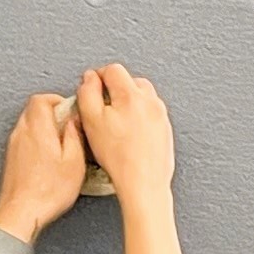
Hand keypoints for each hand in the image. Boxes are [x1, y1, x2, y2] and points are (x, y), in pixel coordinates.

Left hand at [0, 90, 89, 234]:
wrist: (22, 211)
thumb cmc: (47, 191)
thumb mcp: (74, 162)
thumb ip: (75, 136)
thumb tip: (75, 121)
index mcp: (38, 128)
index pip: (41, 99)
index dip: (57, 99)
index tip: (70, 107)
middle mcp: (22, 133)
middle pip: (33, 109)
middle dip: (52, 112)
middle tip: (68, 122)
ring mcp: (14, 145)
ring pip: (28, 123)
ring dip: (44, 126)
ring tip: (61, 141)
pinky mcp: (12, 158)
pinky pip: (25, 138)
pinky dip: (38, 140)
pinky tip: (50, 156)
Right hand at [71, 64, 175, 197]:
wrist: (144, 183)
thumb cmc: (118, 157)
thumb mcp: (91, 119)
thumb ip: (87, 92)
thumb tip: (90, 78)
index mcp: (132, 95)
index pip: (113, 70)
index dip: (98, 76)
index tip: (92, 86)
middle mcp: (151, 103)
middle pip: (131, 81)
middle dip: (115, 88)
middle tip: (103, 104)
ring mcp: (161, 117)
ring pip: (143, 97)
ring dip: (129, 101)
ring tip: (116, 120)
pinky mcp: (166, 131)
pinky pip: (151, 114)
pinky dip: (139, 116)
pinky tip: (129, 132)